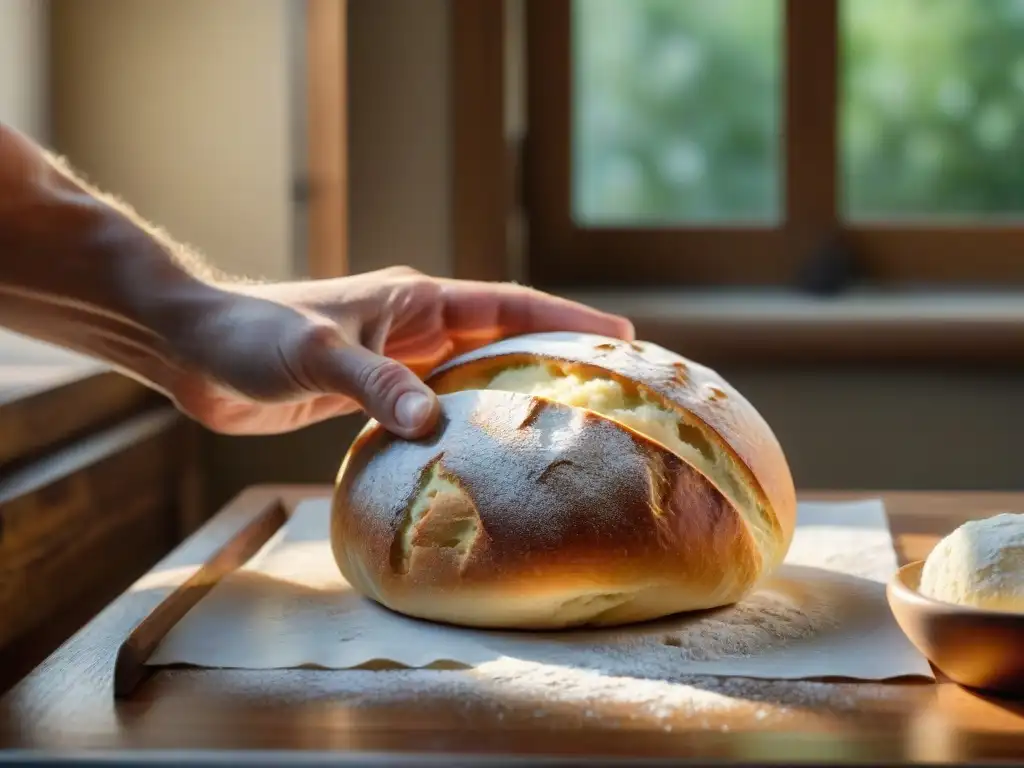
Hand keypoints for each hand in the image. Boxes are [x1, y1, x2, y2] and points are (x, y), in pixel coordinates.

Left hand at [164, 267, 633, 436]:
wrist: (193, 350)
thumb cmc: (248, 336)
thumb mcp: (316, 353)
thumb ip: (374, 384)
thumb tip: (434, 423)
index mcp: (415, 301)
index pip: (507, 306)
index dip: (564, 320)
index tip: (619, 336)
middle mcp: (414, 329)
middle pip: (503, 341)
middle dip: (556, 357)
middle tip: (612, 386)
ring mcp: (395, 363)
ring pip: (472, 378)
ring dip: (514, 394)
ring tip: (565, 423)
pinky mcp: (370, 394)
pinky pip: (434, 410)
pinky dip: (465, 427)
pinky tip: (484, 455)